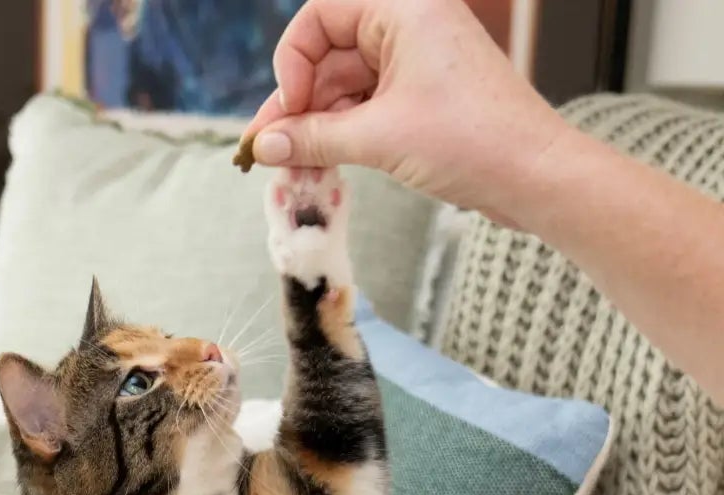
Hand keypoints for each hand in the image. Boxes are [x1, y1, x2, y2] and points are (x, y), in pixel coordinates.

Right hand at [242, 0, 573, 227]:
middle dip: (299, 102)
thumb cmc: (472, 141)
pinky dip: (341, 131)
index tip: (289, 107)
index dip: (293, 60)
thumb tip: (261, 144)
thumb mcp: (377, 138)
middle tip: (270, 147)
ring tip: (292, 165)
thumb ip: (310, 137)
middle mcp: (411, 26)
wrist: (536, 175)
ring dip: (316, 123)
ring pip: (344, 83)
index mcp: (406, 11)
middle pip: (328, 53)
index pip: (321, 16)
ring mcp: (418, 60)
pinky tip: (319, 161)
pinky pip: (365, 102)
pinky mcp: (423, 92)